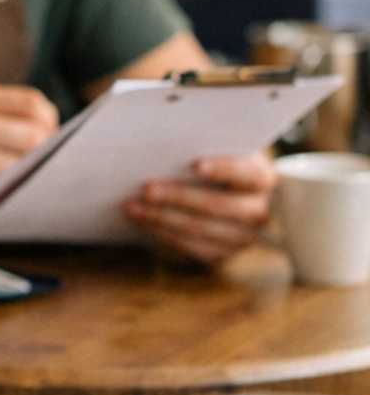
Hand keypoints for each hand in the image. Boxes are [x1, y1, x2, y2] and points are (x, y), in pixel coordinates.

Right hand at [0, 84, 59, 217]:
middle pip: (36, 133)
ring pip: (25, 163)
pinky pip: (5, 185)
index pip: (33, 103)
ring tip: (18, 176)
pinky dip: (7, 188)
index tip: (47, 134)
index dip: (48, 120)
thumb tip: (51, 129)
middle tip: (41, 161)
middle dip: (45, 150)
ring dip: (27, 172)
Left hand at [123, 149, 276, 266]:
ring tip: (133, 206)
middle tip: (147, 188)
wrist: (227, 193)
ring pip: (199, 229)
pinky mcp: (222, 254)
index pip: (246, 173)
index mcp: (262, 178)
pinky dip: (162, 232)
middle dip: (179, 196)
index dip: (223, 169)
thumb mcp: (220, 149)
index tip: (196, 164)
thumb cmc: (216, 161)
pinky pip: (190, 246)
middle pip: (217, 205)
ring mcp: (242, 237)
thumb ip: (205, 144)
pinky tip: (141, 220)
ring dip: (161, 217)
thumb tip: (165, 141)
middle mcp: (258, 211)